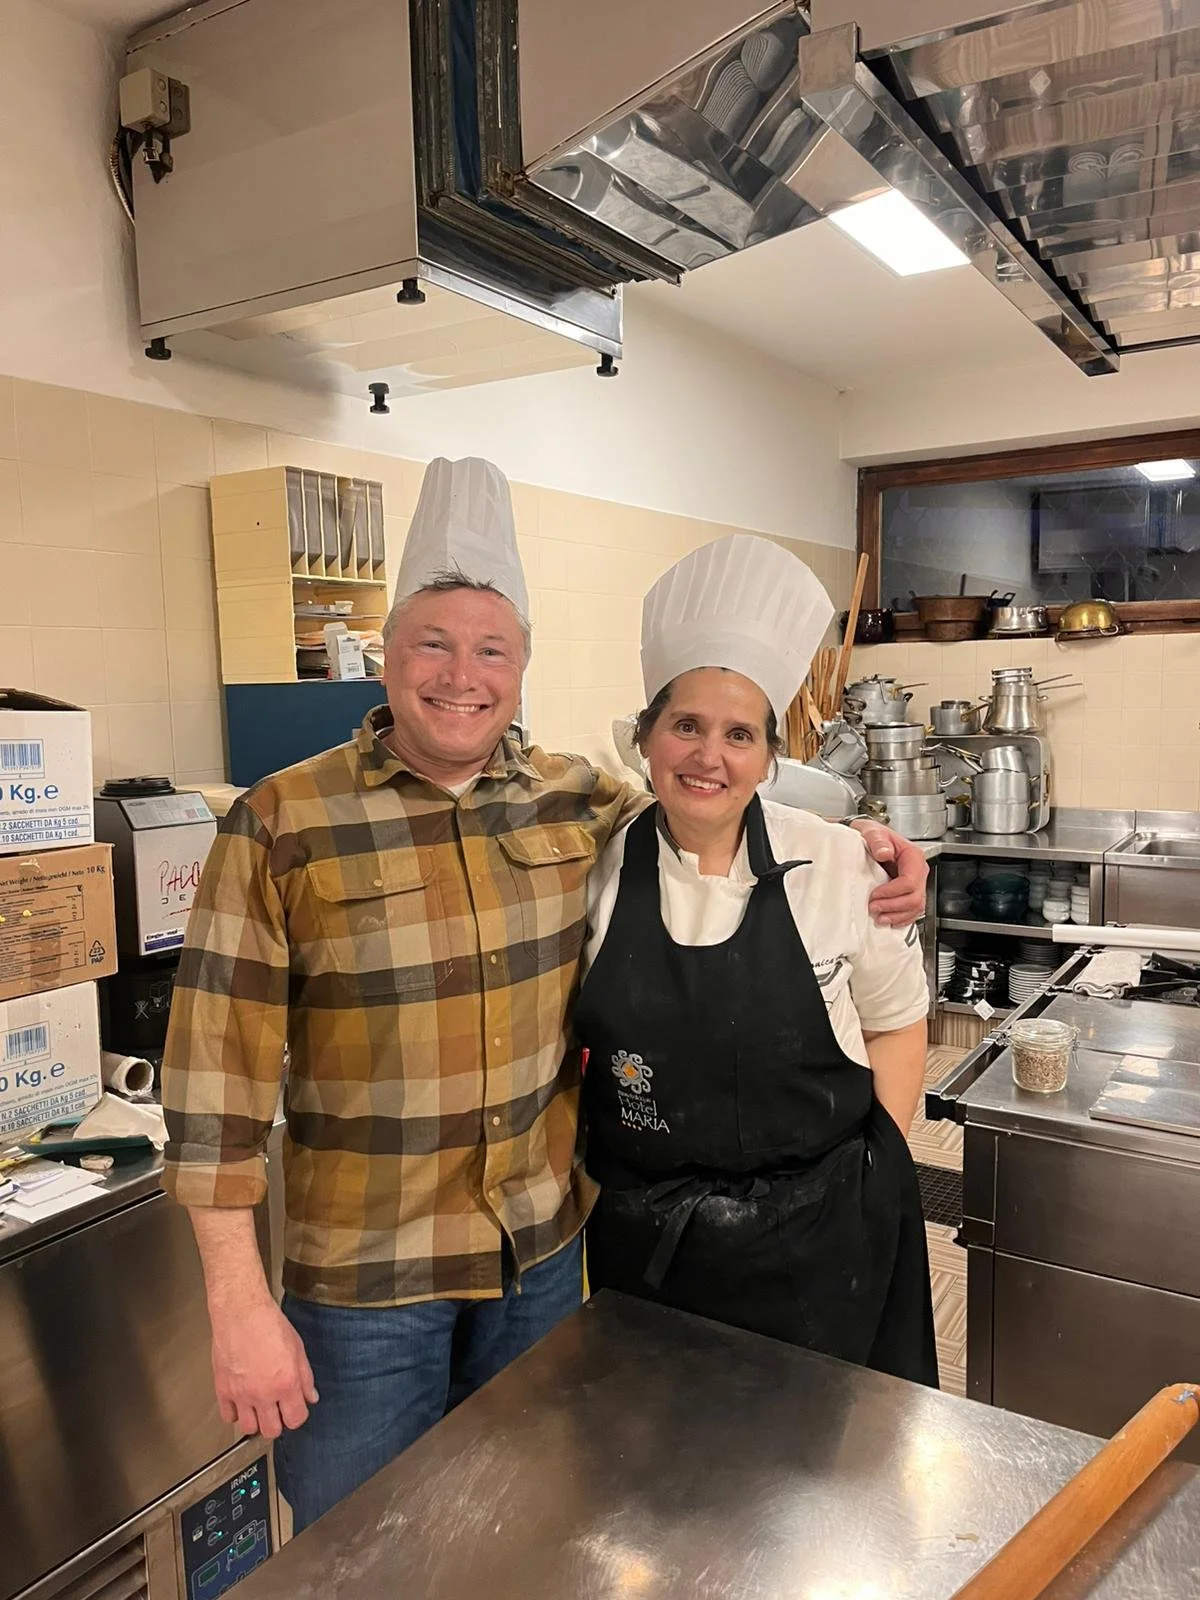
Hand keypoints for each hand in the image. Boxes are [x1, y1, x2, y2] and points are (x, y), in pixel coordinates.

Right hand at [210, 1297, 317, 1439]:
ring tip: (259, 1408)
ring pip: (249, 1428)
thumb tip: (310, 1396)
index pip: (296, 1419)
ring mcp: (241, 1394)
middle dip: (278, 1423)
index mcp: (286, 1383)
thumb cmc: (269, 1324)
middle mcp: (263, 1394)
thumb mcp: (298, 1348)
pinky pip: (228, 1416)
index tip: (295, 1409)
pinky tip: (241, 1402)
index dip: (298, 1415)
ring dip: (256, 1421)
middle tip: (277, 1411)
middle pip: (272, 1430)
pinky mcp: (223, 1390)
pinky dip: (235, 1413)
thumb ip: (305, 1377)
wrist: (241, 1312)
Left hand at [848, 819, 928, 926]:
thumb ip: (877, 841)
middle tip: (873, 908)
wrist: (870, 838)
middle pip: (915, 898)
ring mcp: (916, 883)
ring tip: (879, 917)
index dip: (892, 892)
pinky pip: (913, 910)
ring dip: (897, 916)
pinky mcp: (910, 892)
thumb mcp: (872, 832)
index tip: (874, 895)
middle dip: (893, 907)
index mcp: (913, 856)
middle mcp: (918, 871)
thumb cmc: (873, 835)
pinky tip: (889, 920)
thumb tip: (883, 852)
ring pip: (916, 907)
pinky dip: (901, 918)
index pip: (910, 881)